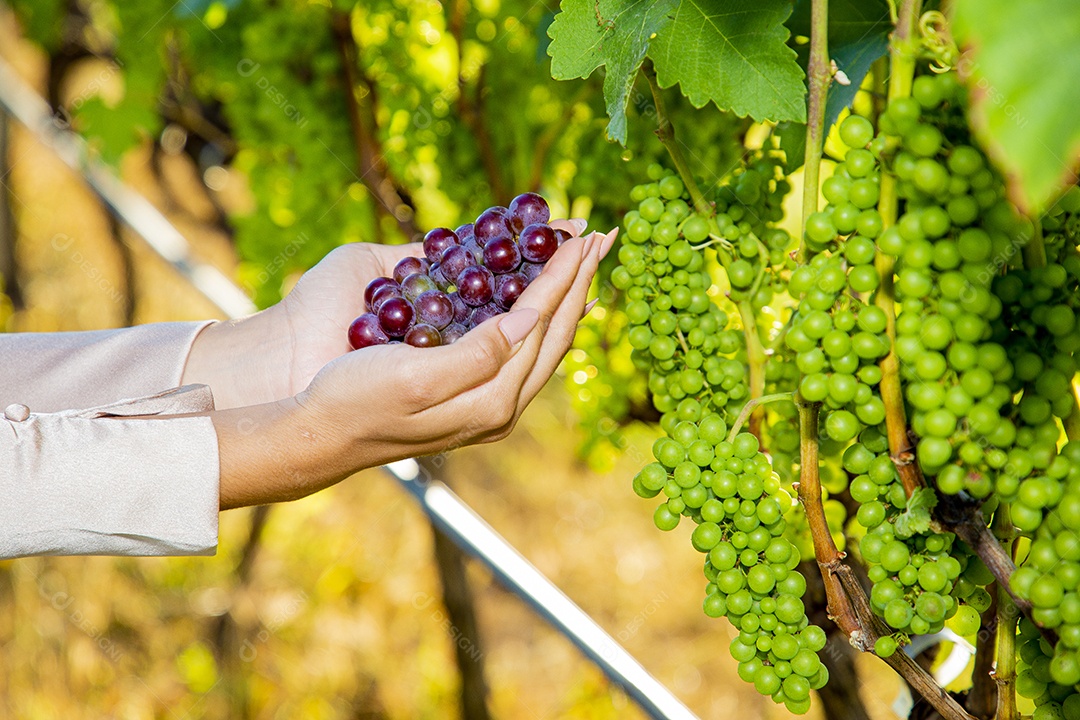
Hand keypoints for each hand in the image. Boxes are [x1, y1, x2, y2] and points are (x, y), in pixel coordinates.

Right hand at [211, 228, 616, 507]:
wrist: (319, 436)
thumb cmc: (356, 399)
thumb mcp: (415, 376)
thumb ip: (479, 353)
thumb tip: (531, 318)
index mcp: (493, 398)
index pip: (541, 323)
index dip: (564, 276)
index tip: (585, 235)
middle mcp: (501, 406)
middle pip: (556, 334)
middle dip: (580, 283)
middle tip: (602, 238)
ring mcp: (489, 406)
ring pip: (544, 345)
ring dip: (566, 300)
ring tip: (582, 263)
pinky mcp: (473, 400)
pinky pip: (522, 353)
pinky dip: (540, 318)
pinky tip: (542, 302)